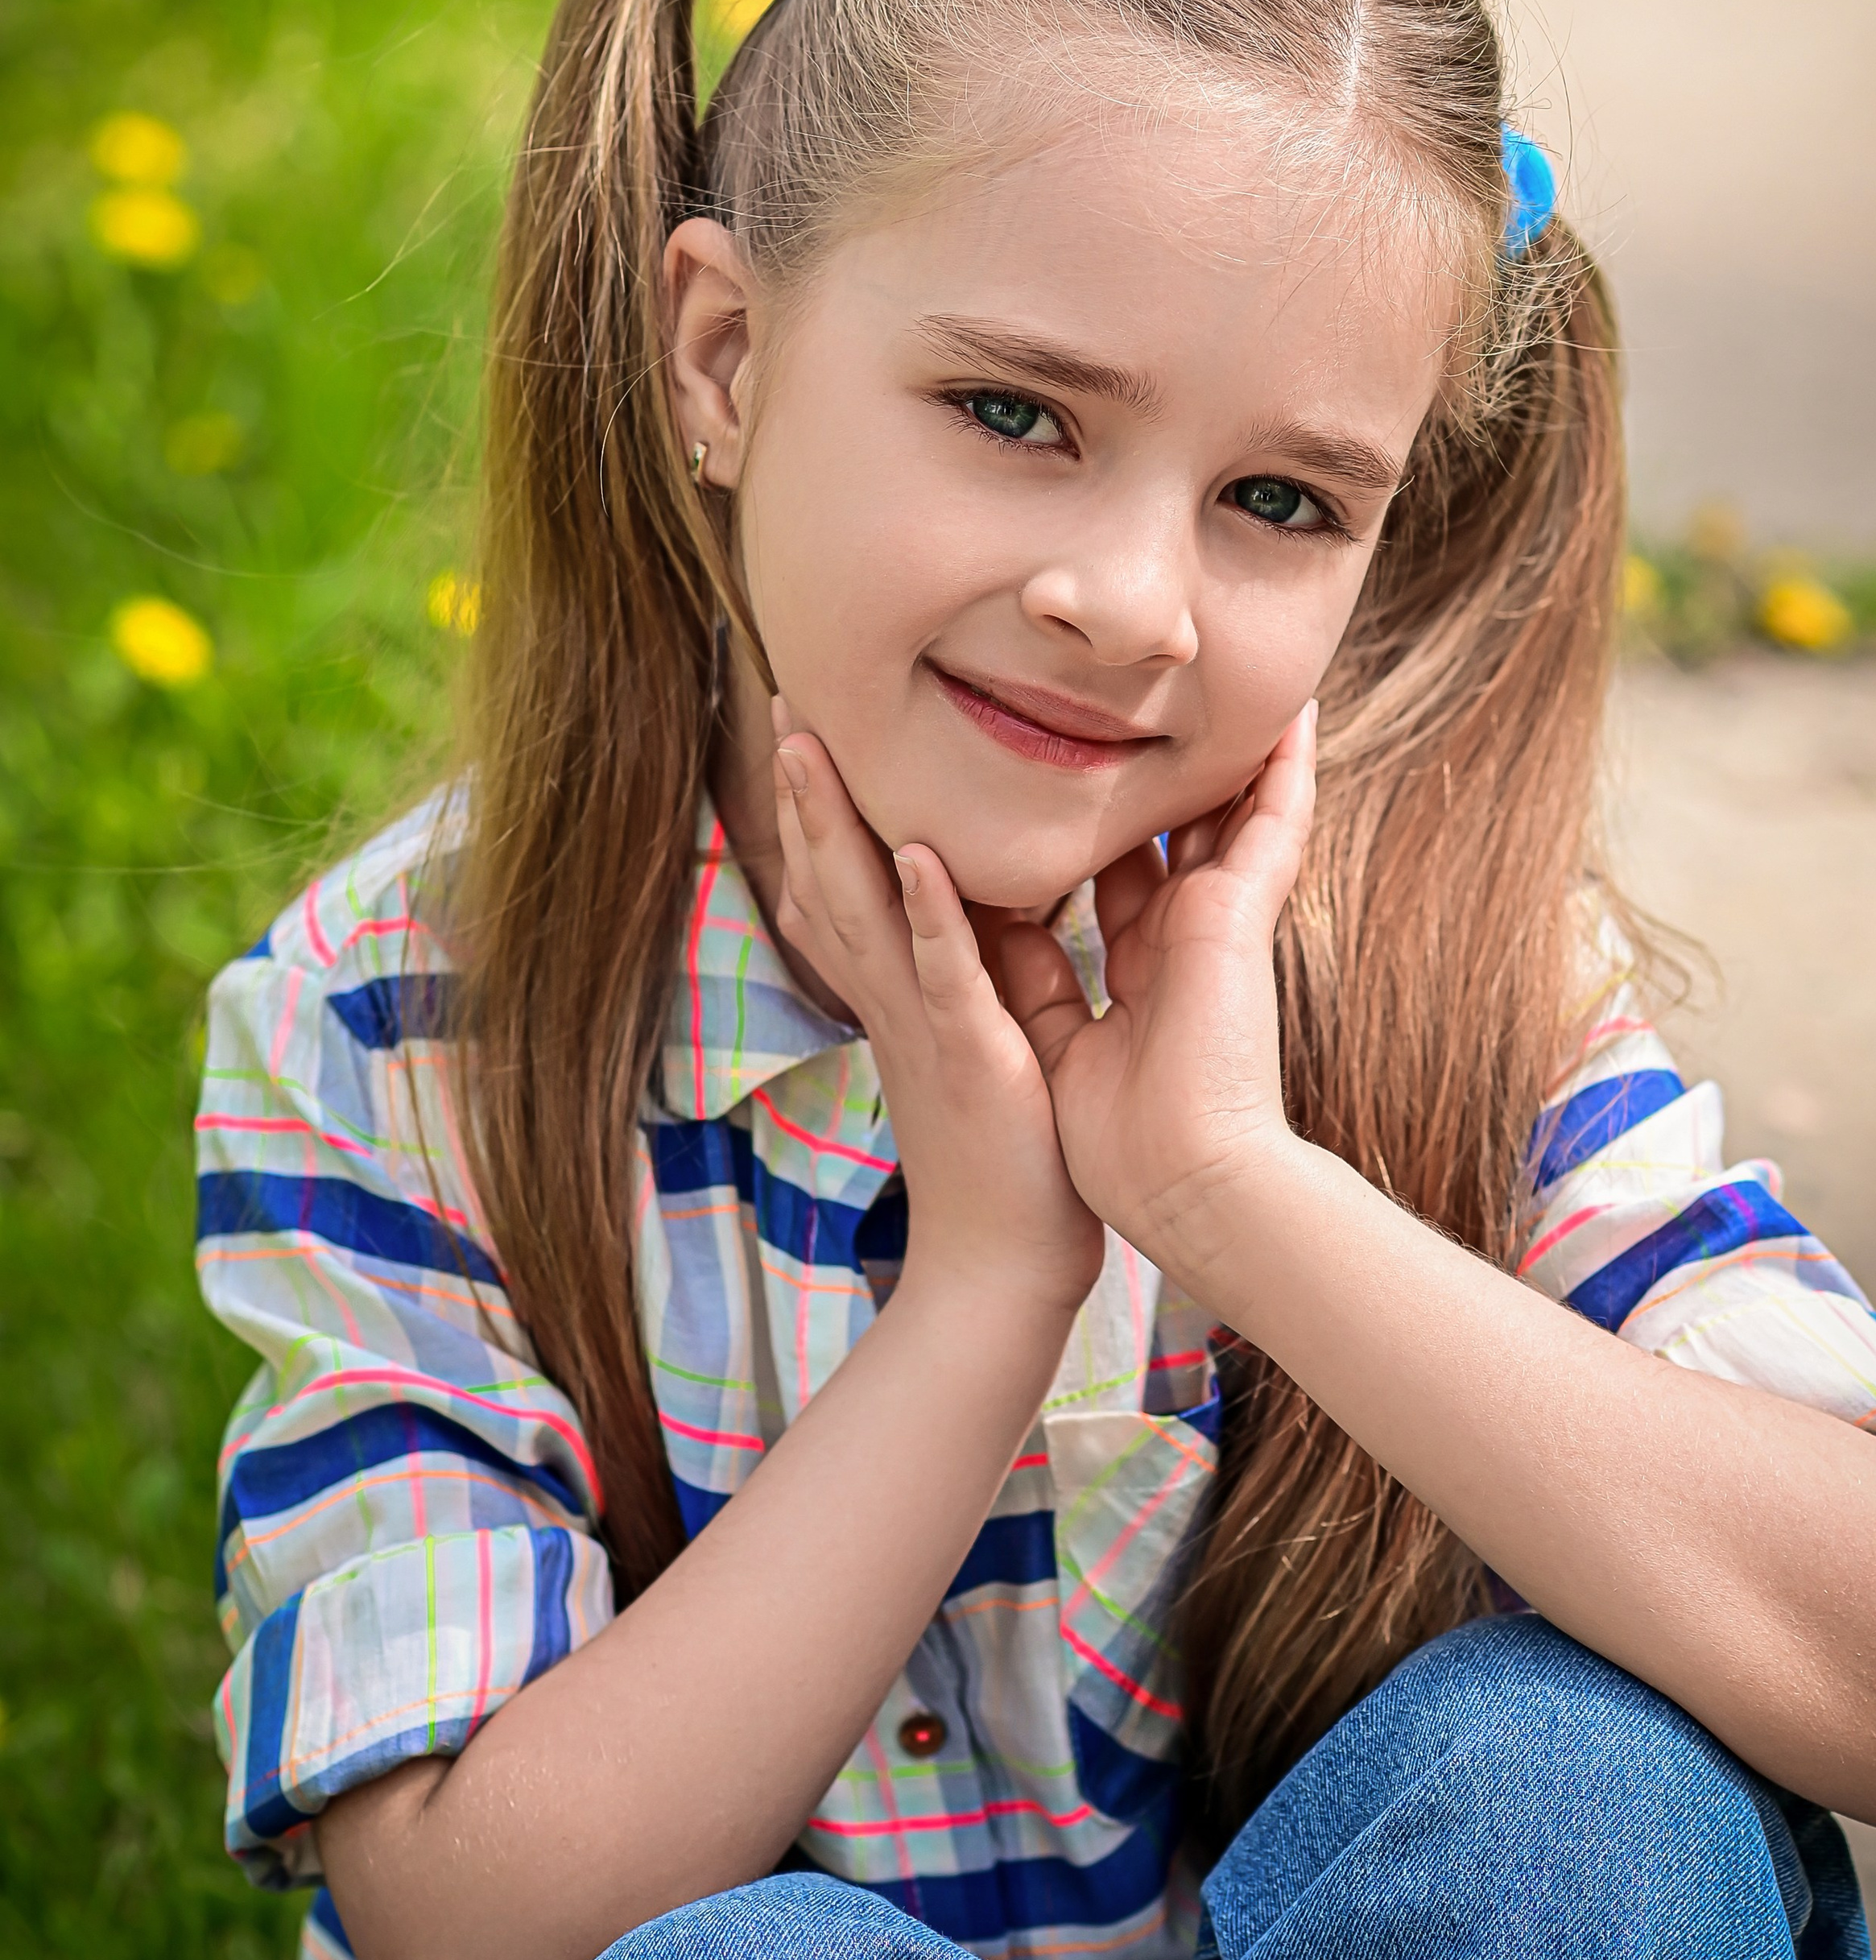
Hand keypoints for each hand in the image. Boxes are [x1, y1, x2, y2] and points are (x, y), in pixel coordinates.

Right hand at [767, 709, 1105, 1320]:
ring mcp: (920, 1024)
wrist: (1006, 1261)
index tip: (803, 726)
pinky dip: (927, 914)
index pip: (844, 883)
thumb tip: (978, 900)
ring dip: (834, 828)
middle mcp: (890, 998)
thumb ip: (974, 966)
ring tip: (810, 746)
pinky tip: (918, 856)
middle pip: (830, 878)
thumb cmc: (1007, 1148)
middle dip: (804, 792)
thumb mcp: (981, 1032)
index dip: (817, 810)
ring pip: (864, 910)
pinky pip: (943, 975)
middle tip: (785, 699)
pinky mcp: (967, 1055)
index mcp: (897, 990)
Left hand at [996, 704, 1317, 1286]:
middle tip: (1157, 692)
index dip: (1106, 820)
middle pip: (1182, 828)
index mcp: (1146, 962)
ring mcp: (1223, 920)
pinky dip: (1287, 770)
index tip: (1081, 765)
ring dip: (1235, 746)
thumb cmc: (1118, 1142)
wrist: (1180, 1185)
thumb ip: (1035, 971)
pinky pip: (1275, 824)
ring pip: (1231, 811)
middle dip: (1167, 767)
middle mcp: (1187, 931)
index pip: (1126, 870)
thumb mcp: (1053, 1036)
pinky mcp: (1245, 914)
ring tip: (1236, 675)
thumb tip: (992, 915)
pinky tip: (1294, 711)